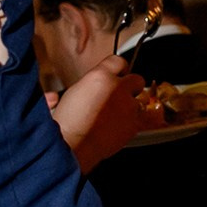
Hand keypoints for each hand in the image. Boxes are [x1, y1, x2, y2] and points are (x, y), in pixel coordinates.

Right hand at [53, 55, 147, 171]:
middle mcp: (118, 89)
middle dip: (130, 86)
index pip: (118, 61)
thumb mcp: (72, 92)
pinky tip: (115, 127)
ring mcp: (129, 108)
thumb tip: (97, 84)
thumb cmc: (67, 122)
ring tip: (113, 115)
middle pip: (136, 79)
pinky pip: (137, 120)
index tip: (116, 73)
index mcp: (101, 76)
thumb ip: (92, 83)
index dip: (117, 69)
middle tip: (119, 94)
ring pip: (138, 101)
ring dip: (129, 106)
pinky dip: (129, 123)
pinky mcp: (134, 125)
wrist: (74, 146)